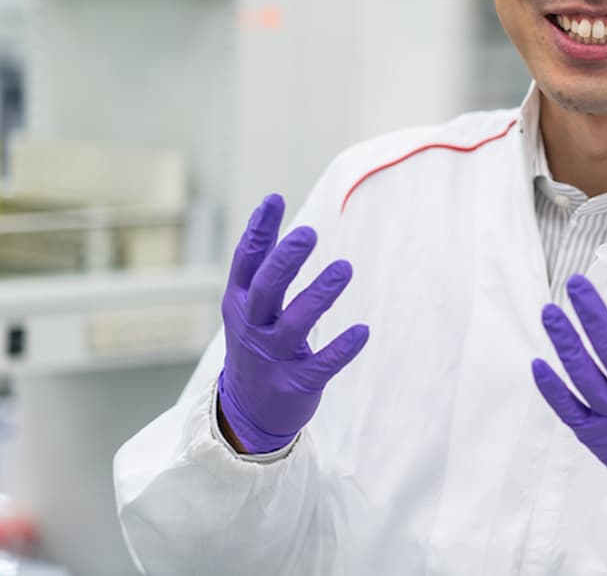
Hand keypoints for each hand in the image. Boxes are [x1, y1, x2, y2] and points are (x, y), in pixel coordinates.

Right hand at [217, 194, 369, 453]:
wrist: (247, 412)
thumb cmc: (256, 344)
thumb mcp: (249, 305)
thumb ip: (262, 261)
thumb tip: (270, 205)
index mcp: (239, 305)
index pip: (245, 263)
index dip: (257, 231)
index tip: (275, 199)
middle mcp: (252, 329)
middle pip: (265, 290)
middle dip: (285, 261)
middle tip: (309, 233)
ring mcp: (271, 358)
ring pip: (295, 324)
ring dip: (320, 295)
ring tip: (344, 268)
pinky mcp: (295, 384)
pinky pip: (321, 365)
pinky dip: (341, 349)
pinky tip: (362, 331)